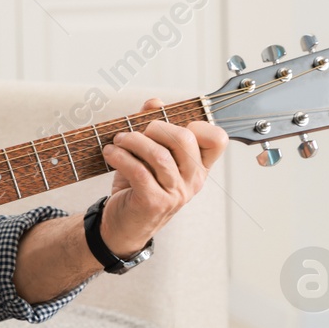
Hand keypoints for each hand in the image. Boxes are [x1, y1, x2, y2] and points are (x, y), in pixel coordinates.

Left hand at [98, 98, 228, 254]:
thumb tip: (154, 102)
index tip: (168, 124)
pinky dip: (121, 157)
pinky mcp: (154, 202)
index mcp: (198, 166)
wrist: (123, 225)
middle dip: (156, 127)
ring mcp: (176, 193)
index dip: (196, 123)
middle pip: (185, 139)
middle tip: (136, 131)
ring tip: (118, 140)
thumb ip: (153, 128)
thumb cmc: (138, 187)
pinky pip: (139, 171)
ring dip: (133, 141)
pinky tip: (110, 153)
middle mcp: (193, 180)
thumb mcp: (148, 156)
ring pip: (160, 155)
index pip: (217, 140)